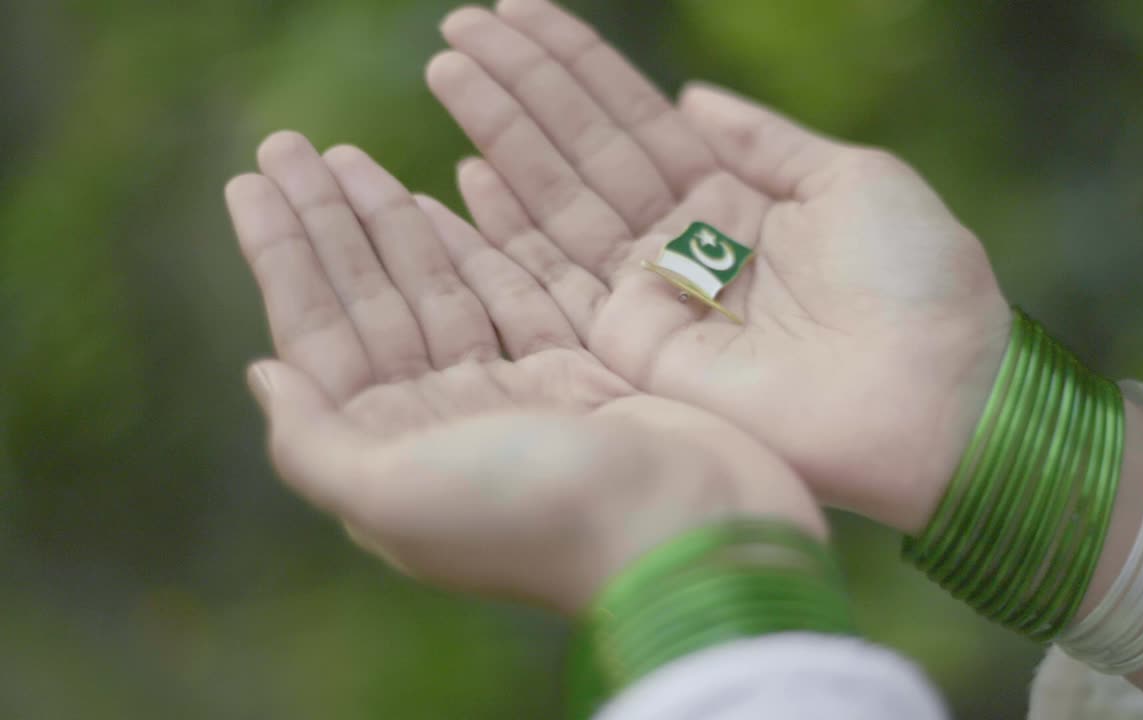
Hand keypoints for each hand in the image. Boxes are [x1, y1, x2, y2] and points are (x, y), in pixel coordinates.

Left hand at [225, 133, 821, 610]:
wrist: (679, 531)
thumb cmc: (532, 518)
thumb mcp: (392, 497)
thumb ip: (313, 442)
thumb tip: (264, 371)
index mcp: (390, 452)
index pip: (320, 336)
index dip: (285, 257)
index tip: (252, 182)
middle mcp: (441, 421)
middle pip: (372, 302)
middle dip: (330, 223)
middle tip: (290, 143)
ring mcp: (508, 395)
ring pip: (435, 289)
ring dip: (389, 223)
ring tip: (347, 156)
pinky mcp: (572, 373)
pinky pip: (509, 295)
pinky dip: (473, 247)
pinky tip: (435, 199)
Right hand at [426, 0, 1011, 532]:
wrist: (935, 396)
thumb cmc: (916, 283)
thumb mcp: (852, 180)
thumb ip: (763, 140)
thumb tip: (688, 96)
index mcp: (736, 200)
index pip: (634, 120)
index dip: (575, 66)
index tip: (517, 9)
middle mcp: (684, 245)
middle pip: (583, 152)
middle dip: (522, 88)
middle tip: (458, 26)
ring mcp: (653, 297)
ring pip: (559, 201)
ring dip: (501, 135)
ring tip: (450, 67)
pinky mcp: (634, 349)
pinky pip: (558, 279)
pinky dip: (509, 229)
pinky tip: (465, 174)